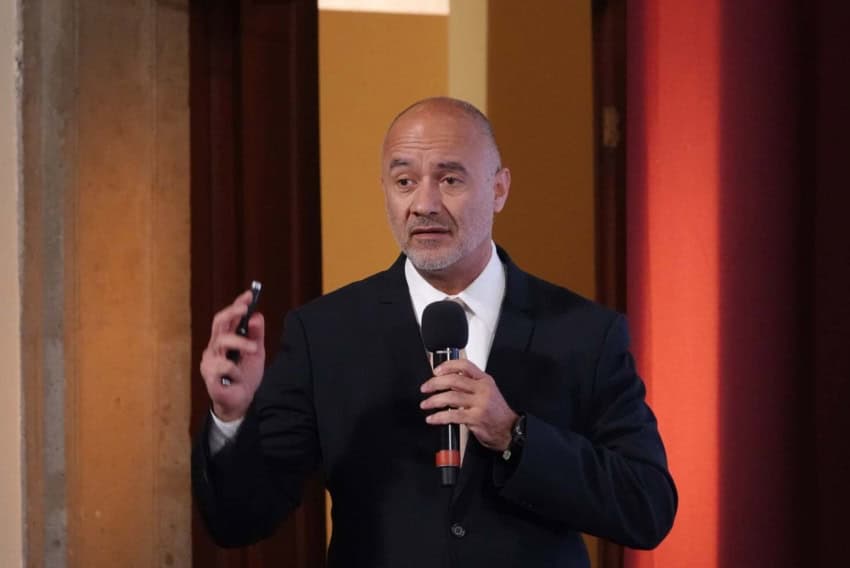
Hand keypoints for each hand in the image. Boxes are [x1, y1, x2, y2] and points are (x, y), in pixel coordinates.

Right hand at [199, 290, 265, 420]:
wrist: (241, 402)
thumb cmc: (245, 376)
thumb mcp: (256, 353)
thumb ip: (256, 335)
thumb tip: (257, 316)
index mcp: (225, 340)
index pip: (228, 317)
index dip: (237, 305)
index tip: (250, 295)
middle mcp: (215, 347)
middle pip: (219, 323)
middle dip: (232, 312)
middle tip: (246, 309)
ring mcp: (210, 361)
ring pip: (222, 342)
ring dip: (241, 343)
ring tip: (253, 350)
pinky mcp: (209, 376)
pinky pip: (223, 366)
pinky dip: (235, 370)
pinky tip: (237, 377)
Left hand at [420, 359, 517, 451]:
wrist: (509, 430)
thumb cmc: (496, 412)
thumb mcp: (487, 392)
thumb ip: (469, 385)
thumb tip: (446, 381)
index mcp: (485, 380)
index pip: (465, 365)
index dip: (448, 366)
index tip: (436, 371)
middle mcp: (482, 390)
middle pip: (454, 379)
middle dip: (435, 383)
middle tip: (425, 388)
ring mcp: (479, 404)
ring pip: (451, 397)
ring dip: (434, 400)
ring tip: (426, 404)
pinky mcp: (475, 418)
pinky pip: (452, 415)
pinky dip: (439, 417)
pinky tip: (432, 418)